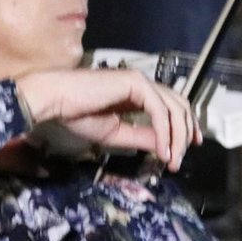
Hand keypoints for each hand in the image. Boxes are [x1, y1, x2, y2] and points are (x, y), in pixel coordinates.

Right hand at [16, 68, 200, 170]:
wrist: (57, 101)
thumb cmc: (76, 113)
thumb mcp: (116, 133)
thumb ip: (141, 137)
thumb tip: (165, 147)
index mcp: (137, 94)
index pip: (171, 107)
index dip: (183, 128)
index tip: (184, 150)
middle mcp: (142, 84)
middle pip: (179, 106)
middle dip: (185, 134)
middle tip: (180, 158)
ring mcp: (140, 81)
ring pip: (174, 109)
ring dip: (177, 137)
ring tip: (172, 159)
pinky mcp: (136, 83)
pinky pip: (159, 111)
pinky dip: (164, 132)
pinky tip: (162, 149)